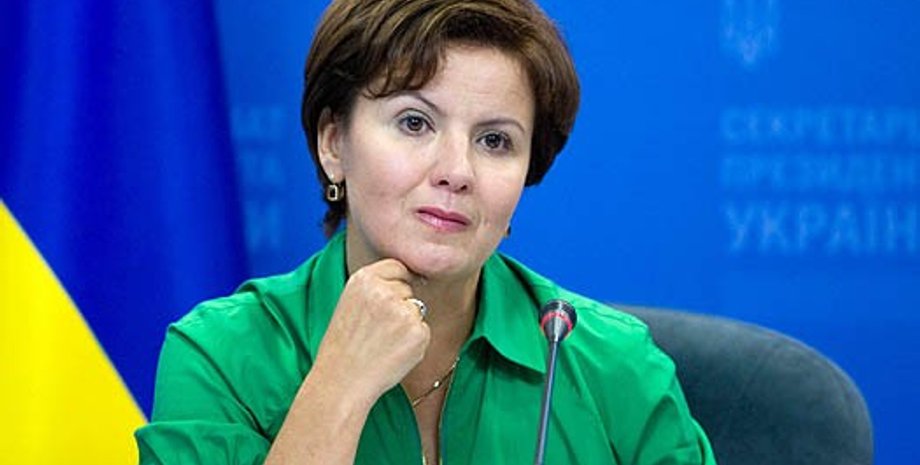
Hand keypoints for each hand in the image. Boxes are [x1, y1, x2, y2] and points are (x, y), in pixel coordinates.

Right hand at [311, 258, 430, 402]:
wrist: (342, 381)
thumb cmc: (344, 346)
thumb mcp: (351, 303)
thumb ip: (376, 287)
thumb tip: (411, 276)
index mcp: (364, 278)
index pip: (397, 266)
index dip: (396, 283)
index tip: (388, 302)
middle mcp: (385, 290)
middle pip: (408, 288)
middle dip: (400, 306)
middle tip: (377, 331)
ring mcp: (403, 311)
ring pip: (417, 309)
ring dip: (407, 325)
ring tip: (382, 344)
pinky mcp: (418, 332)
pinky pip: (424, 331)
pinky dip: (414, 344)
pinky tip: (393, 354)